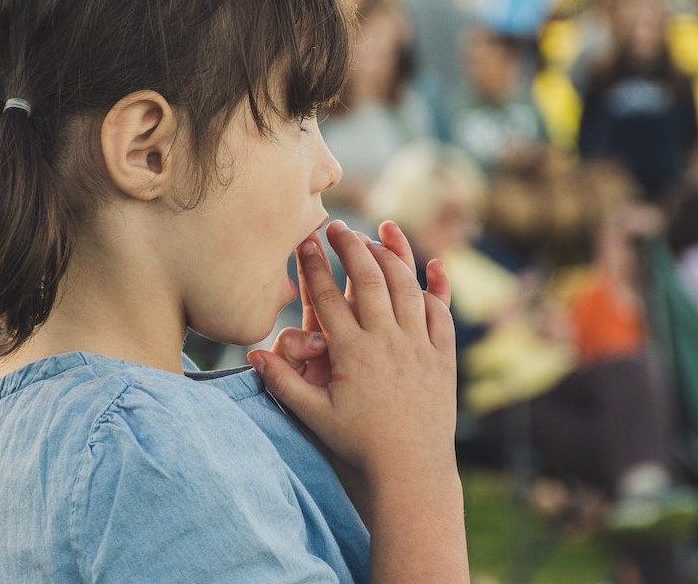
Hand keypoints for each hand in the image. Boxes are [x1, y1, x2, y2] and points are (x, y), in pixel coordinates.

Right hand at [249, 219, 457, 479]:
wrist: (411, 470)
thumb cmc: (358, 445)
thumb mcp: (314, 416)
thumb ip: (283, 383)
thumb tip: (253, 355)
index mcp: (352, 353)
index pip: (328, 296)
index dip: (314, 265)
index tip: (305, 240)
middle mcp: (387, 341)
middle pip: (369, 279)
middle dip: (351, 247)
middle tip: (338, 228)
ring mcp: (418, 346)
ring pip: (406, 287)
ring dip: (392, 256)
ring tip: (378, 237)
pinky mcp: (443, 356)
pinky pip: (441, 312)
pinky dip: (437, 287)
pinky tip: (431, 267)